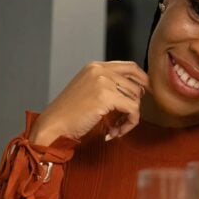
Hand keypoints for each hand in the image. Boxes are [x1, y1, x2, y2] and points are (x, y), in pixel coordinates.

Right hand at [28, 61, 148, 144]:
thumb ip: (107, 86)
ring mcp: (103, 81)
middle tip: (123, 120)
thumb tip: (135, 91)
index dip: (143, 80)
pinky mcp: (106, 97)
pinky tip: (114, 131)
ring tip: (115, 128)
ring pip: (136, 98)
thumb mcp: (88, 91)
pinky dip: (129, 124)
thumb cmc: (68, 114)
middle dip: (134, 104)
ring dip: (130, 117)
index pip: (130, 67)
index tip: (145, 94)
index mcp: (95, 67)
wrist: (53, 125)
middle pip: (136, 84)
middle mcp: (100, 70)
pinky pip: (133, 110)